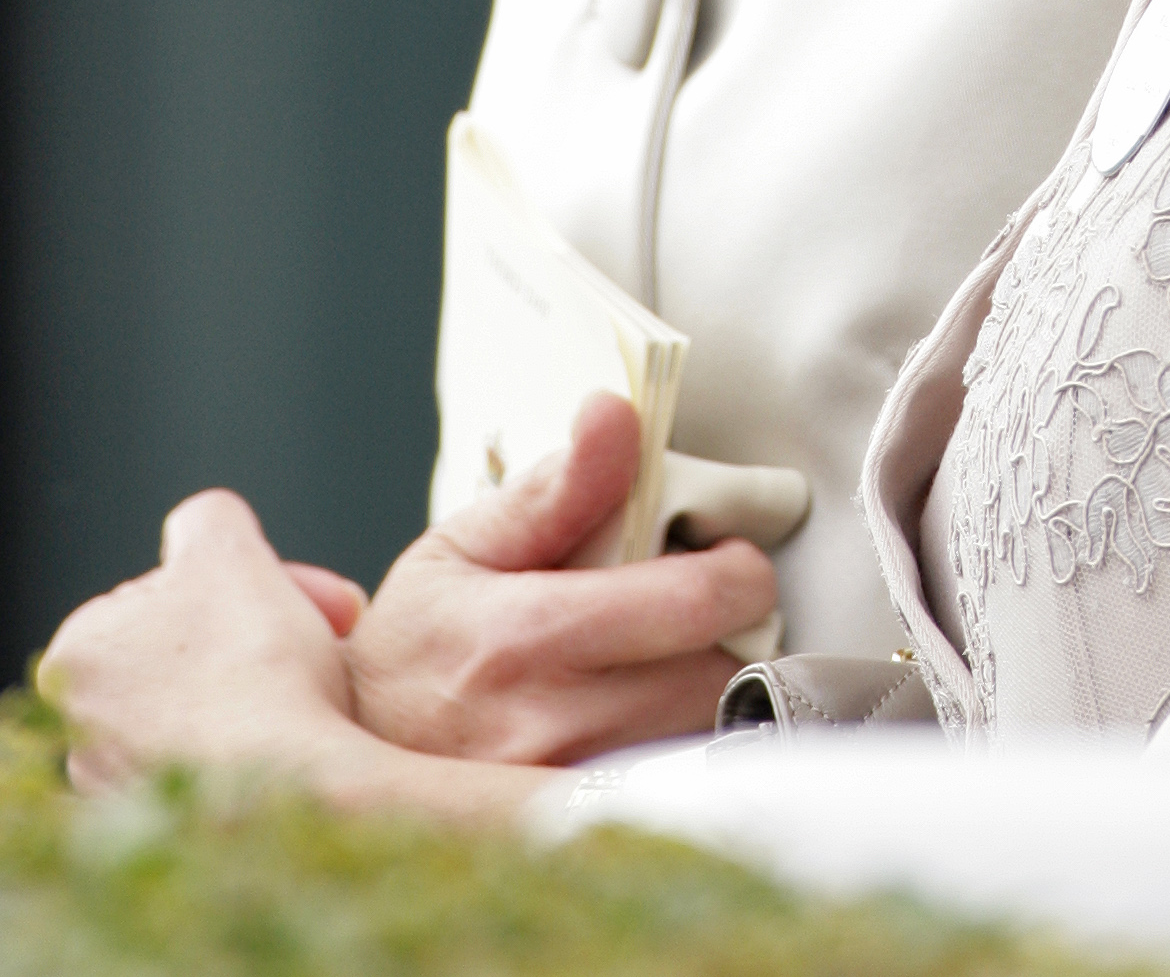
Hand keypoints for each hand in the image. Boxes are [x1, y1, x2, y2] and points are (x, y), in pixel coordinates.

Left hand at [40, 489, 362, 794]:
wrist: (296, 791)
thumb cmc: (258, 669)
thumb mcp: (230, 551)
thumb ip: (207, 517)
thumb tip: (202, 524)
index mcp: (76, 653)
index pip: (177, 586)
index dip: (259, 580)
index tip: (318, 598)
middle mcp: (76, 727)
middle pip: (194, 643)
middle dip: (262, 629)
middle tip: (328, 633)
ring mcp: (113, 784)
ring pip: (209, 699)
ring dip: (263, 681)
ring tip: (316, 684)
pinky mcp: (160, 829)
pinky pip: (218, 759)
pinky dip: (255, 739)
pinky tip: (294, 733)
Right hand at [345, 392, 776, 765]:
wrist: (352, 759)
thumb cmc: (419, 643)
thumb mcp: (467, 545)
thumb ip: (558, 485)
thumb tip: (617, 413)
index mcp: (524, 636)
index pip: (695, 601)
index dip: (738, 574)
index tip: (730, 562)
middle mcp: (545, 726)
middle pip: (715, 676)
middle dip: (728, 637)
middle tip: (699, 617)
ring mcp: (559, 795)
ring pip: (701, 739)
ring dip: (706, 699)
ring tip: (668, 670)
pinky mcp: (568, 835)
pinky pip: (669, 793)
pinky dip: (680, 758)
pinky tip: (648, 729)